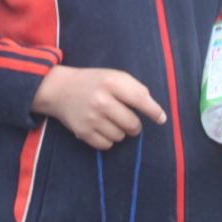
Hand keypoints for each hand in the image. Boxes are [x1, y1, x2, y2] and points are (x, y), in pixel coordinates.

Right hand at [31, 66, 166, 149]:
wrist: (60, 89)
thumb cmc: (94, 82)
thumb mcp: (113, 76)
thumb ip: (134, 89)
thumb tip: (155, 111)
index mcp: (111, 82)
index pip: (139, 99)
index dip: (154, 111)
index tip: (161, 119)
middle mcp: (101, 101)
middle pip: (132, 124)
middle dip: (134, 125)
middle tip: (126, 117)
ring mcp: (91, 118)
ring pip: (120, 137)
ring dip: (120, 131)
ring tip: (109, 120)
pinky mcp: (83, 132)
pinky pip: (107, 145)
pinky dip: (108, 139)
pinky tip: (101, 128)